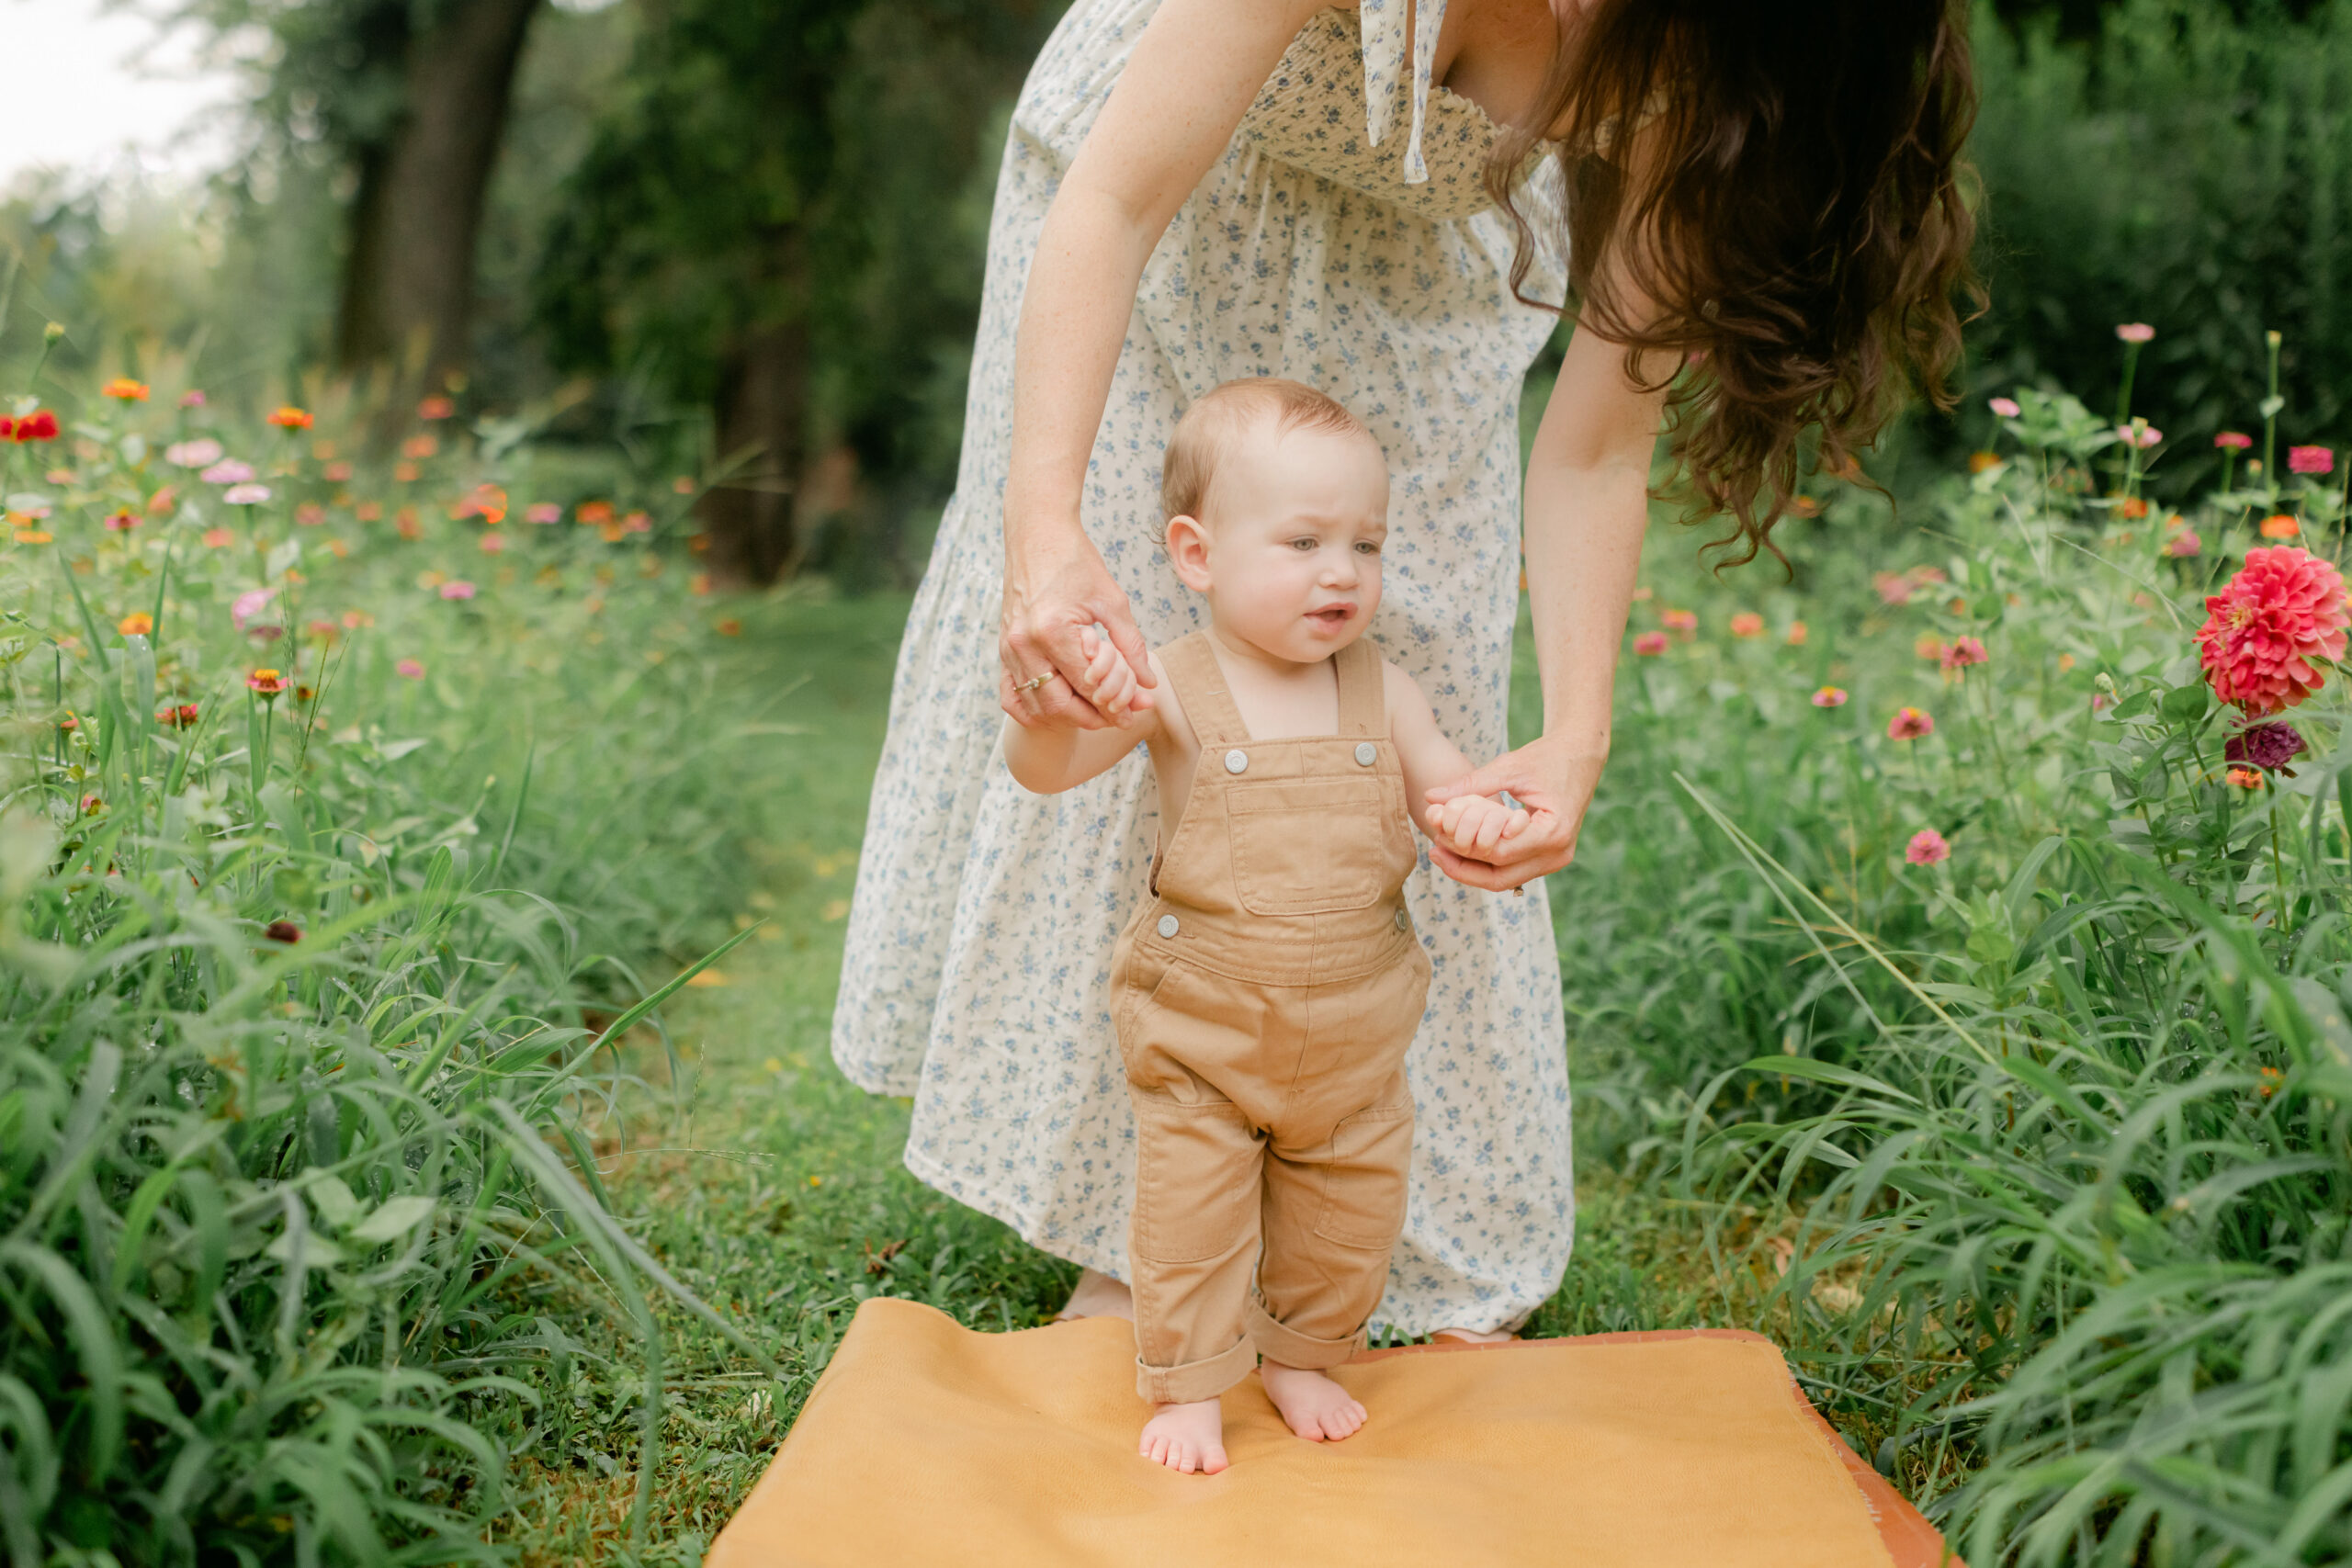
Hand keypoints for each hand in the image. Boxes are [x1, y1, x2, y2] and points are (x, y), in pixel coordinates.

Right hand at [999, 525, 1155, 729]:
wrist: (1037, 534)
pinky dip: (1034, 709)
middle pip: (1060, 705)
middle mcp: (1025, 644)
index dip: (1115, 704)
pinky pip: (1012, 695)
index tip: (1134, 713)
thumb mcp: (1113, 601)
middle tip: (1116, 717)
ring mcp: (1009, 648)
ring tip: (1093, 712)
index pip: (1088, 685)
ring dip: (1066, 717)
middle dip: (1091, 718)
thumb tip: (1148, 684)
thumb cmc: (1076, 561)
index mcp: (1053, 631)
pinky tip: (1057, 708)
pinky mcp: (1003, 647)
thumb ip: (1131, 646)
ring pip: (1036, 706)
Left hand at [1423, 734, 1606, 892]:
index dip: (1463, 848)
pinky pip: (1514, 870)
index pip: (1498, 853)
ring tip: (1443, 852)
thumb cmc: (1545, 757)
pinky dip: (1489, 864)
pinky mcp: (1551, 857)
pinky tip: (1464, 850)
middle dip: (1463, 868)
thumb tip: (1430, 797)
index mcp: (1552, 831)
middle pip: (1501, 878)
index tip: (1436, 836)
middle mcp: (1558, 853)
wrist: (1579, 754)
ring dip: (1474, 870)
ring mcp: (1557, 859)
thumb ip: (1470, 785)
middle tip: (1434, 851)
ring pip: (1506, 879)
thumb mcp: (1507, 767)